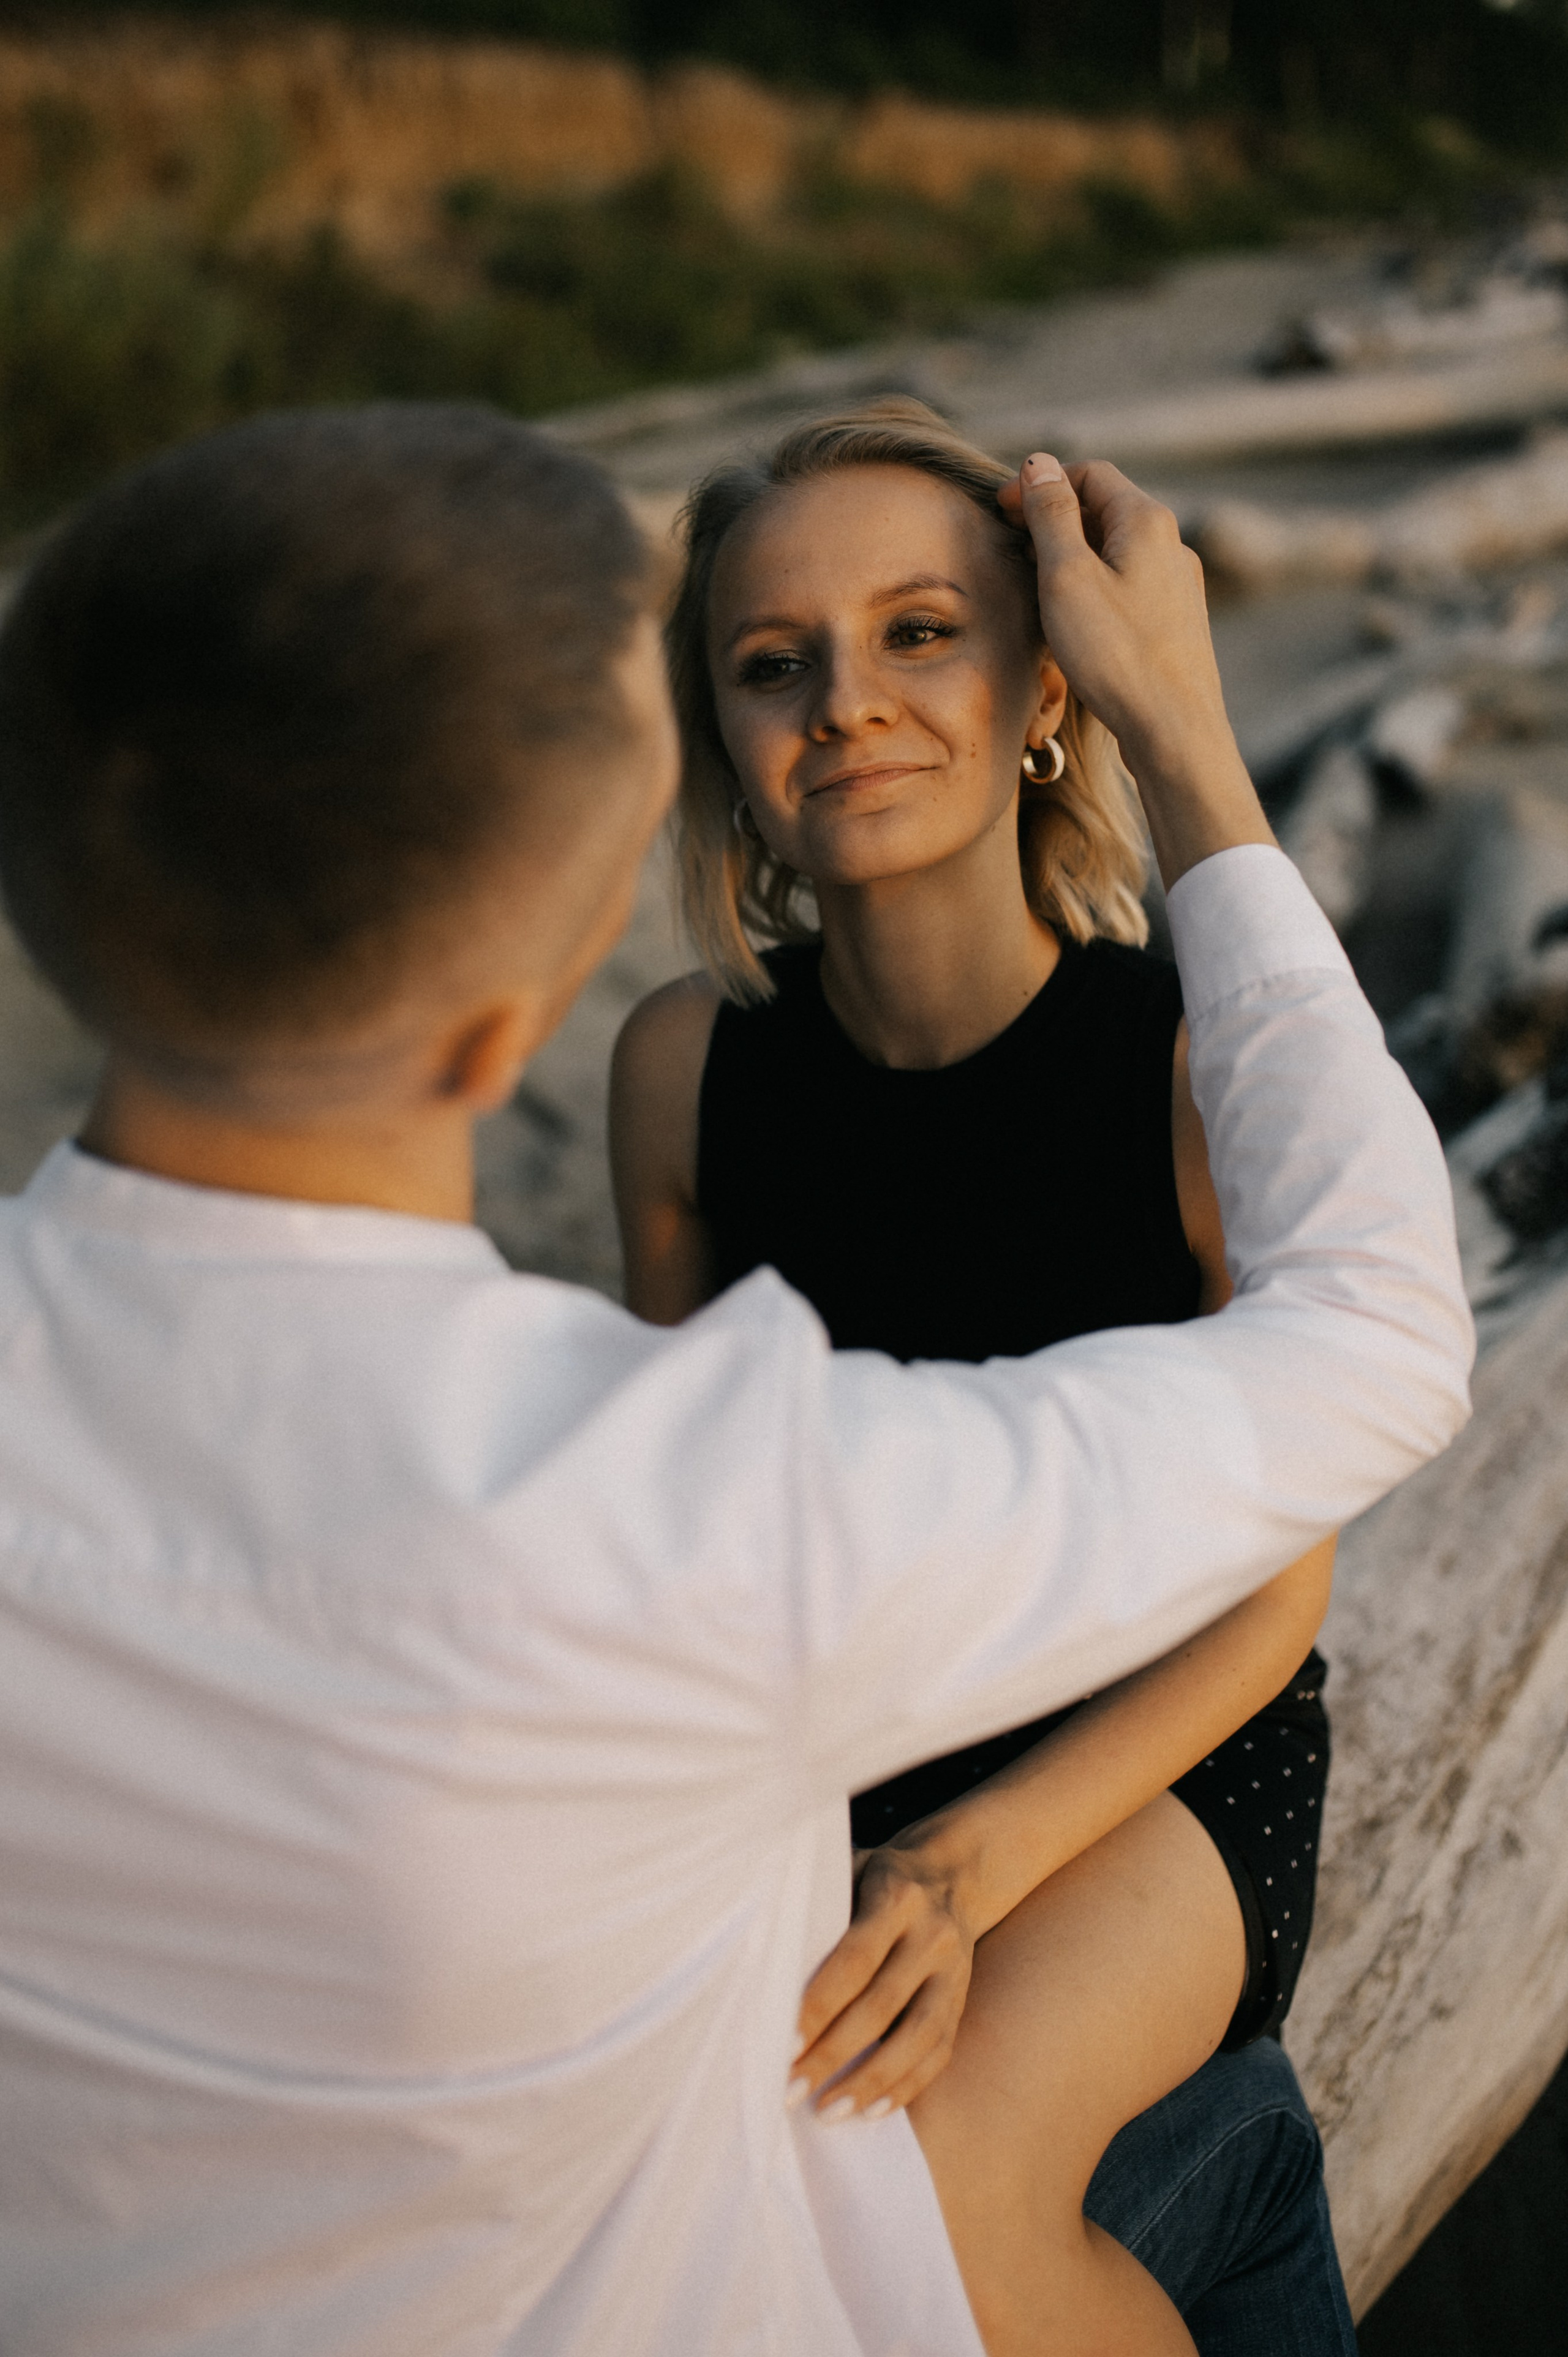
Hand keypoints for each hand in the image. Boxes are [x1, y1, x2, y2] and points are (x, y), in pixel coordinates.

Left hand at [789, 1842, 976, 2120]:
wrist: (952, 1873)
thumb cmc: (875, 1878)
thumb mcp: (849, 1870)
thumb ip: (817, 1908)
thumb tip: (761, 1961)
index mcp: (896, 1897)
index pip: (855, 1959)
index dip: (820, 2004)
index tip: (785, 2044)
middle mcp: (931, 1935)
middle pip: (882, 2005)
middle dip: (833, 2054)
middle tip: (790, 2089)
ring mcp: (953, 1971)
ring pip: (918, 2037)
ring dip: (870, 2081)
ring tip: (828, 2112)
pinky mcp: (961, 1999)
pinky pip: (939, 2051)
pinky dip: (906, 2086)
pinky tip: (871, 2110)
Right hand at [998, 455, 1270, 885]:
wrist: (1174, 730)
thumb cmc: (1117, 656)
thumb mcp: (1066, 577)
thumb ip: (1050, 516)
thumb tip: (1038, 463)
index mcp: (1145, 521)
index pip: (1089, 474)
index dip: (1040, 484)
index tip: (1000, 510)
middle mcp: (1171, 545)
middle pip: (1105, 509)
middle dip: (1055, 518)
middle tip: (1013, 545)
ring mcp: (1179, 585)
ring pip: (1117, 550)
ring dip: (1074, 554)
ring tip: (1038, 583)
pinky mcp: (1177, 623)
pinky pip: (1130, 585)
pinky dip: (1096, 586)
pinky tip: (1076, 619)